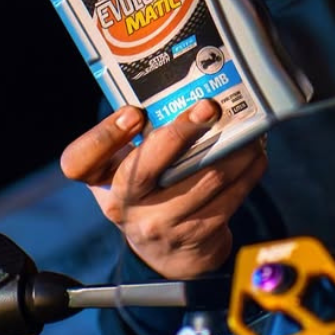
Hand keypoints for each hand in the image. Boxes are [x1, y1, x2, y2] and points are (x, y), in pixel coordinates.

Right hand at [59, 99, 267, 278]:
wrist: (164, 249)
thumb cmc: (146, 187)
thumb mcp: (125, 163)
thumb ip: (137, 132)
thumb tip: (183, 85)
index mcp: (100, 179)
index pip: (80, 160)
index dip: (105, 135)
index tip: (134, 112)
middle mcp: (122, 205)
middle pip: (146, 169)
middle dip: (182, 133)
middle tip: (208, 107)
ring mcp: (159, 225)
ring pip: (203, 181)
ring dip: (232, 150)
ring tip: (248, 126)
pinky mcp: (194, 235)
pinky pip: (228, 199)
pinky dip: (246, 172)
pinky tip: (254, 154)